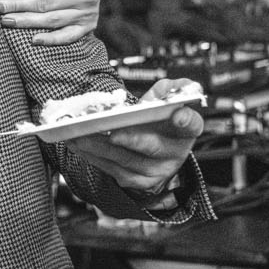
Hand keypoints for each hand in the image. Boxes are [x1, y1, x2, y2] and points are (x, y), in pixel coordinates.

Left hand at [68, 79, 202, 203]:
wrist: (150, 145)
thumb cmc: (156, 119)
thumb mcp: (166, 100)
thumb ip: (172, 89)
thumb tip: (177, 87)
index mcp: (186, 130)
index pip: (191, 124)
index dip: (186, 119)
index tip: (177, 114)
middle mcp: (175, 154)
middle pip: (153, 147)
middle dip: (131, 140)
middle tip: (112, 132)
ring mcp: (156, 171)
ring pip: (125, 159)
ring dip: (100, 147)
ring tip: (80, 134)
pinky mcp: (136, 181)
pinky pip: (112, 170)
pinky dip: (92, 157)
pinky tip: (77, 144)